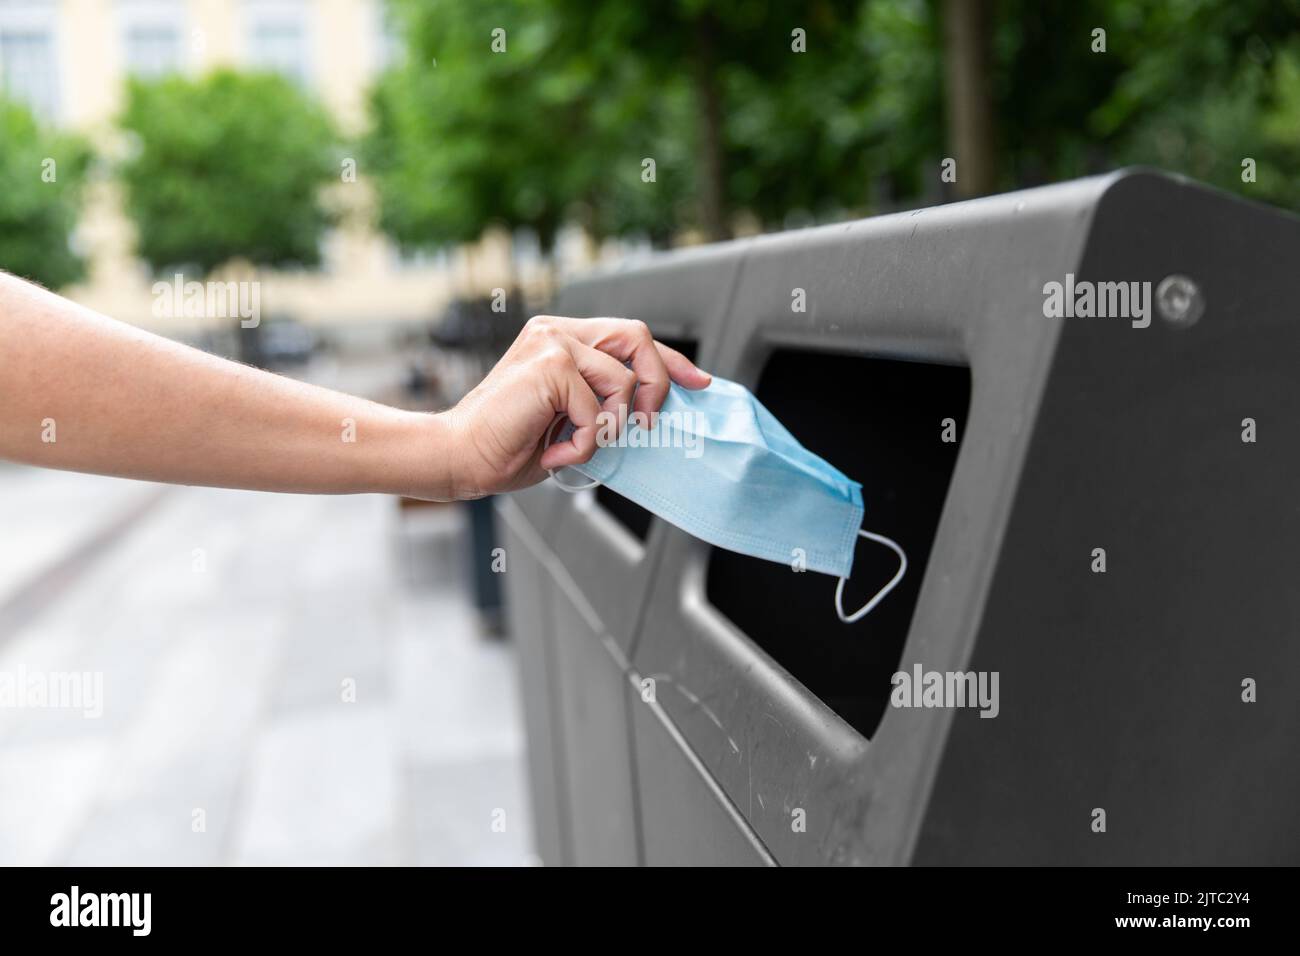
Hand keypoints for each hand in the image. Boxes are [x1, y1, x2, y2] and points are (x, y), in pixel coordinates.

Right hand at [444, 315, 710, 497]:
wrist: (461, 456)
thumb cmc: (508, 445)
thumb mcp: (569, 418)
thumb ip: (603, 403)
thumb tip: (653, 413)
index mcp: (560, 338)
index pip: (630, 337)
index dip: (671, 360)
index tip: (699, 381)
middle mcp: (557, 331)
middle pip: (638, 337)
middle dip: (659, 383)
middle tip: (648, 425)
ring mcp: (553, 342)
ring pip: (625, 380)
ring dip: (609, 426)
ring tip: (574, 444)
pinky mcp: (551, 364)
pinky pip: (599, 410)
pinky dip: (584, 443)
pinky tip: (554, 450)